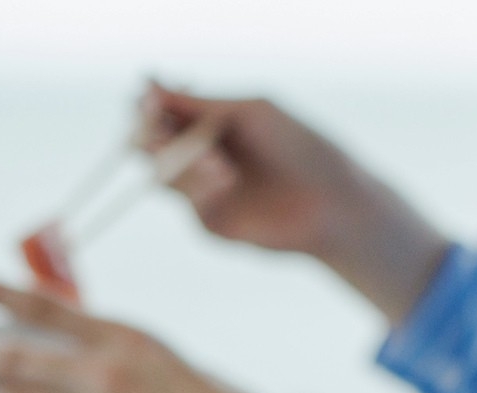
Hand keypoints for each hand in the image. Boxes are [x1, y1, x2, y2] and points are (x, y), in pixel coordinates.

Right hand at [135, 82, 449, 325]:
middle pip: (151, 146)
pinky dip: (202, 188)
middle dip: (153, 137)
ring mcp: (204, 192)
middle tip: (164, 133)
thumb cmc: (297, 146)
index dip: (148, 107)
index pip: (162, 114)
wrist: (329, 201)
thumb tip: (147, 85)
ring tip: (218, 163)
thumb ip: (197, 105)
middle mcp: (203, 157)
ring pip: (163, 175)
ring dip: (182, 163)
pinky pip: (189, 202)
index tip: (148, 101)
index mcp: (212, 125)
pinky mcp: (210, 223)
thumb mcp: (248, 113)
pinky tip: (229, 183)